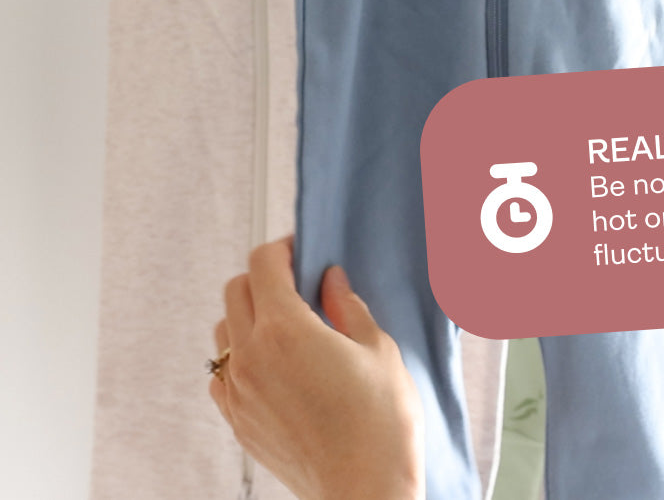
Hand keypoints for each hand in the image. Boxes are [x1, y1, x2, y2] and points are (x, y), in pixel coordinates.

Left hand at [209, 237, 422, 499]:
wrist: (365, 489)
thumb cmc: (380, 420)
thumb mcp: (377, 348)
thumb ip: (347, 306)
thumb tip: (330, 280)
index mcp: (286, 329)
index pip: (262, 264)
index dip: (283, 248)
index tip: (302, 251)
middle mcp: (251, 356)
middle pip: (236, 290)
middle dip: (264, 277)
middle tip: (298, 283)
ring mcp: (238, 392)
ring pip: (223, 330)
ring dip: (248, 315)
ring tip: (287, 325)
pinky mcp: (237, 422)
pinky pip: (222, 373)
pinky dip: (239, 357)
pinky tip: (274, 365)